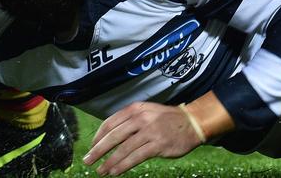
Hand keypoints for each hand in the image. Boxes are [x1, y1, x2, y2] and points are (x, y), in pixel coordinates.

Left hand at [82, 102, 202, 175]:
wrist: (192, 122)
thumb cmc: (167, 119)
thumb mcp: (147, 112)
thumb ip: (130, 120)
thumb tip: (109, 136)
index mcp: (136, 109)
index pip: (110, 122)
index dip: (98, 136)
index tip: (92, 147)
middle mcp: (141, 118)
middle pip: (114, 136)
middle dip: (98, 150)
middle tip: (88, 160)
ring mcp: (150, 131)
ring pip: (123, 149)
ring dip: (109, 161)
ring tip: (101, 170)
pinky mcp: (158, 145)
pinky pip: (135, 157)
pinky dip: (123, 165)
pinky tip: (115, 171)